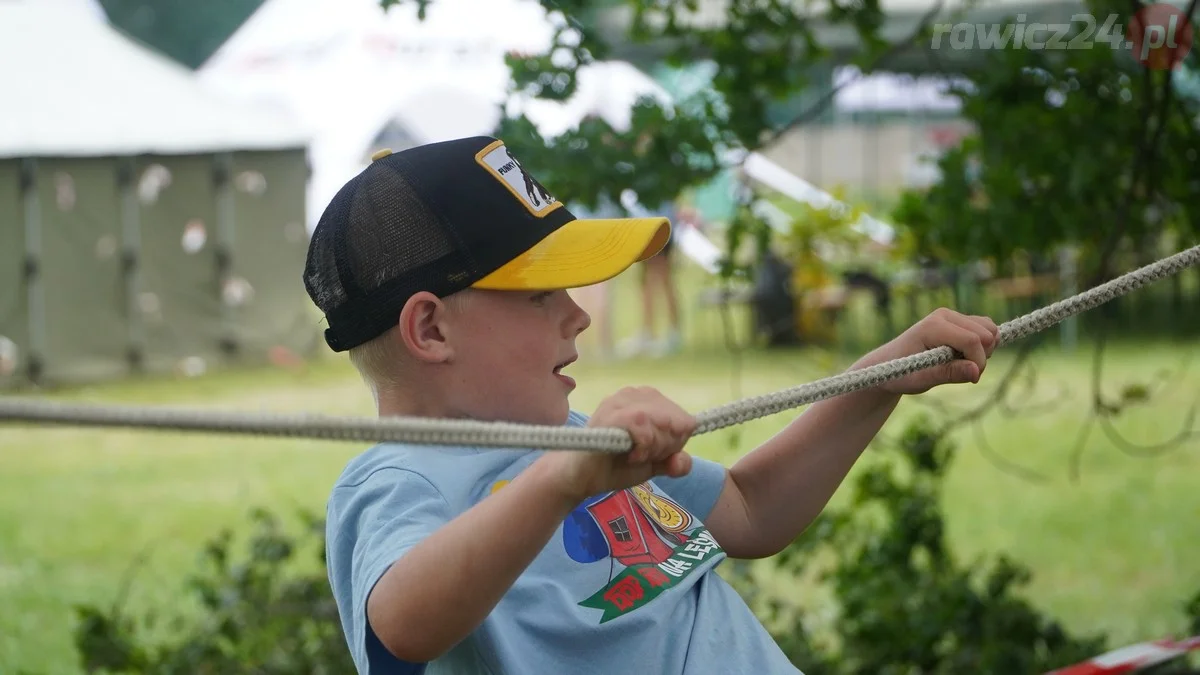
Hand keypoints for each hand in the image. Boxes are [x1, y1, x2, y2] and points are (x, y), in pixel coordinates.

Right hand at [539, 386, 695, 502]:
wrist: (581, 476)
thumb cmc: (614, 466)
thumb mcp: (653, 466)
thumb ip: (673, 464)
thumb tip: (682, 461)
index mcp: (649, 401)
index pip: (685, 421)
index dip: (675, 444)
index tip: (653, 454)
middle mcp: (636, 393)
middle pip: (677, 421)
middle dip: (665, 447)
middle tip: (642, 456)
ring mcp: (621, 400)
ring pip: (662, 421)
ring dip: (654, 447)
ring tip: (635, 456)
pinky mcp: (611, 412)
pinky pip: (643, 423)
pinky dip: (643, 446)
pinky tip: (630, 455)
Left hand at [862, 308, 999, 395]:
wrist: (888, 364)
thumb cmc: (902, 373)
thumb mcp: (921, 379)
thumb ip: (949, 374)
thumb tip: (976, 371)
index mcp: (933, 326)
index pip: (972, 340)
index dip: (978, 361)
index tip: (972, 379)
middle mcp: (945, 315)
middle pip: (986, 332)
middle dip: (983, 356)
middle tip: (966, 372)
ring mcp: (952, 316)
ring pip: (989, 328)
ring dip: (985, 350)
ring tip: (964, 363)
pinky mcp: (958, 320)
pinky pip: (985, 328)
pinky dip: (984, 345)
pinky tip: (966, 356)